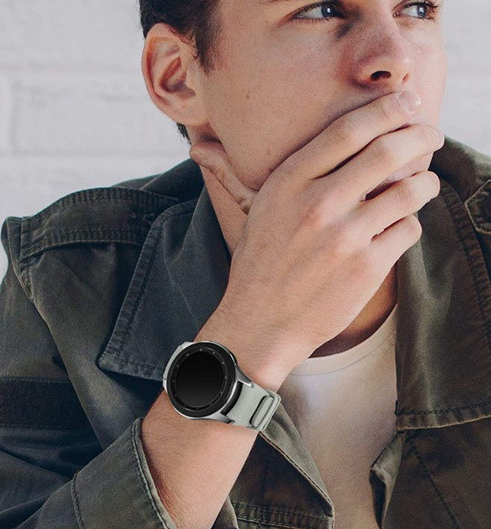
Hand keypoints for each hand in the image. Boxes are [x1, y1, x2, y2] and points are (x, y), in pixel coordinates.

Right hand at [189, 91, 443, 390]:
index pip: (348, 129)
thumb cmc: (255, 266)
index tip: (406, 101)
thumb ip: (233, 175)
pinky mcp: (367, 267)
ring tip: (421, 184)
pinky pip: (408, 230)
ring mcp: (345, 237)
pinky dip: (407, 226)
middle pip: (388, 150)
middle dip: (420, 135)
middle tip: (430, 135)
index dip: (386, 109)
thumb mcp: (248, 214)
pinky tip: (395, 229)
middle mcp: (317, 204)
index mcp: (287, 183)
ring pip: (409, 190)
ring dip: (422, 183)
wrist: (260, 325)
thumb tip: (198, 148)